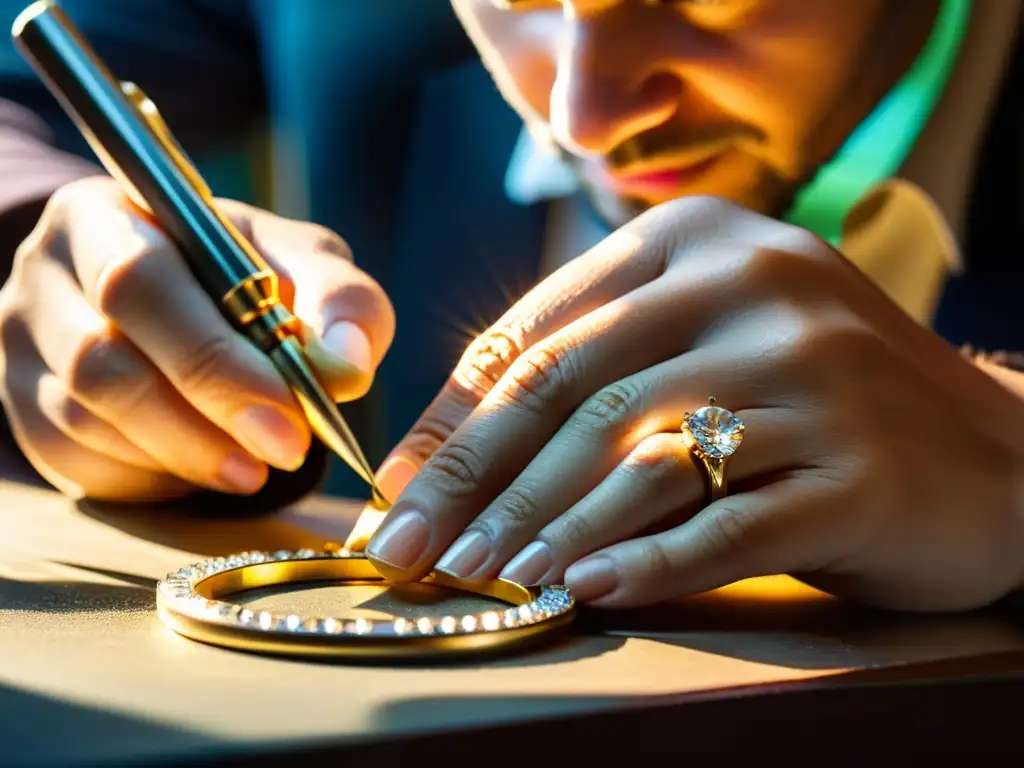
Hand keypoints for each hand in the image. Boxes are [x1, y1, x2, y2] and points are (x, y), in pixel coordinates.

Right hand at [0, 176, 393, 501]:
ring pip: (88, 419)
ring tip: (256, 466)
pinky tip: (206, 463)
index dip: (213, 357)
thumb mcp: (300, 264)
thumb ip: (338, 299)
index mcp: (106, 216)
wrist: (182, 301)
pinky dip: (152, 472)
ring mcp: (23, 349)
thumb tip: (347, 365)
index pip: (138, 282)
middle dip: (205, 414)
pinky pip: (77, 461)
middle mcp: (45, 277)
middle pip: (102, 359)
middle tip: (285, 450)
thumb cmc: (244, 275)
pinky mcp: (26, 413)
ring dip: (185, 453)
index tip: (290, 411)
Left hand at [367, 196, 1023, 611]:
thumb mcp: (704, 344)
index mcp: (698, 241)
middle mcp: (758, 287)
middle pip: (574, 394)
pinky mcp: (859, 468)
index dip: (456, 421)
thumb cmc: (812, 400)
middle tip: (412, 550)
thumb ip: (594, 369)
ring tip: (484, 581)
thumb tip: (441, 454)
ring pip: (640, 457)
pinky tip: (584, 591)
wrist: (990, 451)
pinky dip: (647, 562)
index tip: (400, 491)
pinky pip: (727, 522)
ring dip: (546, 529)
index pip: (539, 333)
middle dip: (477, 484)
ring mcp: (815, 373)